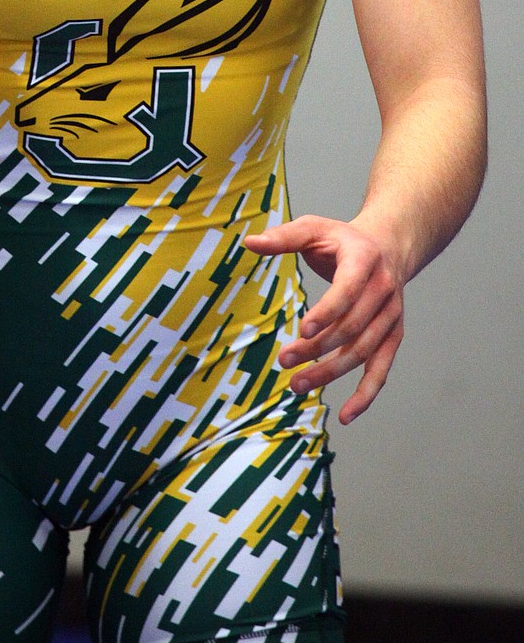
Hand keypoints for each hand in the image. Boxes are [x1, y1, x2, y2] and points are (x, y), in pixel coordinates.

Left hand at [243, 214, 404, 424]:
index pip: (348, 290)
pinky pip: (381, 369)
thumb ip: (283, 237)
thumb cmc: (342, 238)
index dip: (328, 311)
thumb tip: (250, 243)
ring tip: (296, 385)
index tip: (303, 329)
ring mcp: (391, 316)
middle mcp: (384, 291)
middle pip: (352, 327)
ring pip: (362, 352)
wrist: (388, 246)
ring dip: (330, 372)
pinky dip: (366, 395)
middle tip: (284, 360)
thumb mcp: (313, 227)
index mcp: (364, 260)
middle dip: (317, 347)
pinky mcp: (392, 336)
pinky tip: (344, 415)